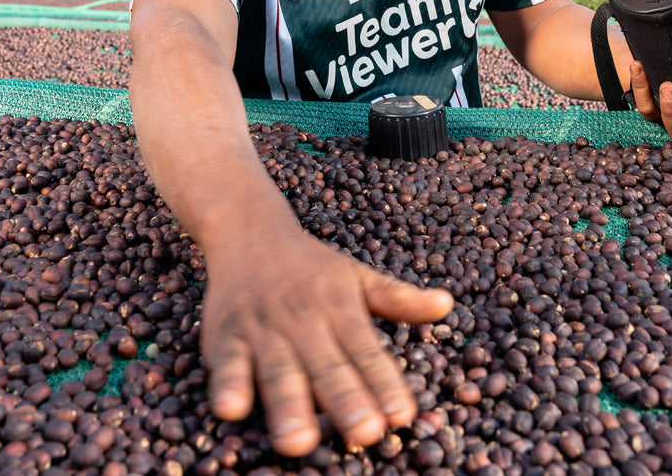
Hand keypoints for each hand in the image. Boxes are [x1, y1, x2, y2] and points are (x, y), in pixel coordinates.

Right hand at [201, 225, 453, 456]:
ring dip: (288, 406)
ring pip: (277, 371)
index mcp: (339, 308)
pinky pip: (226, 364)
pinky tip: (231, 411)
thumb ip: (398, 298)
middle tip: (364, 434)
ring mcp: (262, 328)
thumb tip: (447, 304)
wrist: (249, 229)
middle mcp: (303, 320)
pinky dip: (228, 385)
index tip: (402, 416)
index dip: (384, 383)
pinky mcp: (224, 335)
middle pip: (326, 366)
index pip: (366, 351)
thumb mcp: (357, 276)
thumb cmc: (310, 266)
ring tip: (299, 443)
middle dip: (345, 401)